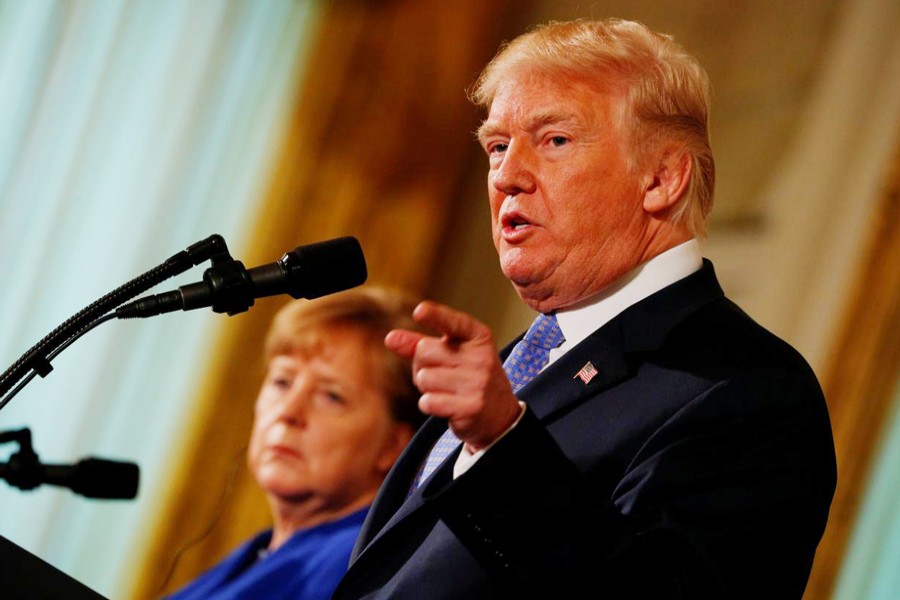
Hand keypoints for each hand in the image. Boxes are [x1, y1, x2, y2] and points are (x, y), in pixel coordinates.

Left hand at [385, 301, 520, 450]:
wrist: (500, 415)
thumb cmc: (469, 377)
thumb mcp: (452, 354)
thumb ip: (421, 344)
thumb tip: (390, 338)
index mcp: (479, 337)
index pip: (453, 322)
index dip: (435, 315)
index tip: (419, 311)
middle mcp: (481, 357)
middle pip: (424, 351)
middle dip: (422, 364)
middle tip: (442, 374)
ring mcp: (478, 383)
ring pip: (423, 378)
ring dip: (426, 388)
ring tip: (447, 390)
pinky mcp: (470, 407)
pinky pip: (428, 401)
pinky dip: (430, 404)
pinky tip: (447, 405)